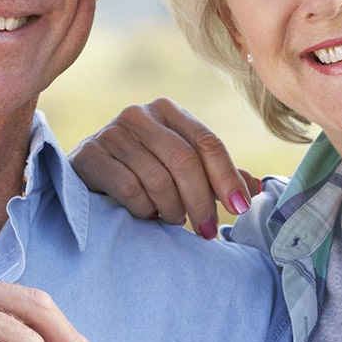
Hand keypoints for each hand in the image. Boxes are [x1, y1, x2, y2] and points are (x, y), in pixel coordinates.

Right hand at [70, 99, 260, 238]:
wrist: (83, 178)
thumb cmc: (140, 172)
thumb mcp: (179, 169)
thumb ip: (216, 175)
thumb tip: (258, 189)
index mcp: (168, 110)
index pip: (207, 142)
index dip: (227, 178)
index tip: (239, 209)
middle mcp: (139, 115)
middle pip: (184, 160)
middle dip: (201, 200)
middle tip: (207, 230)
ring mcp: (112, 133)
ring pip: (158, 177)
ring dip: (172, 207)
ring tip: (173, 220)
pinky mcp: (91, 155)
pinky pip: (129, 188)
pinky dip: (144, 209)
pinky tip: (146, 214)